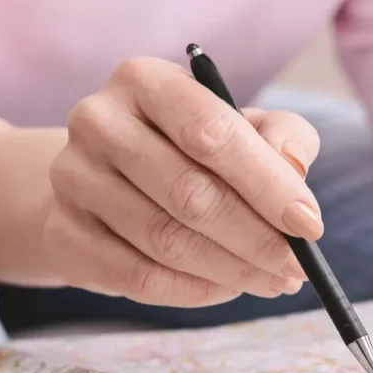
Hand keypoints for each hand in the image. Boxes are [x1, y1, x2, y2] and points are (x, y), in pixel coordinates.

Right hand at [44, 57, 322, 305]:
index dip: (268, 185)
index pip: (212, 133)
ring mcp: (71, 178)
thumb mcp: (244, 127)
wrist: (105, 178)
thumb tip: (295, 166)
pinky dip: (193, 291)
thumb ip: (283, 136)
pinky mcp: (62, 232)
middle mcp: (98, 121)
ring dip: (233, 271)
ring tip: (275, 281)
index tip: (310, 226)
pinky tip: (228, 288)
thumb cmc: (192, 148)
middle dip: (258, 240)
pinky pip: (137, 277)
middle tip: (298, 268)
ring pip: (166, 241)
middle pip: (190, 194)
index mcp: (145, 81)